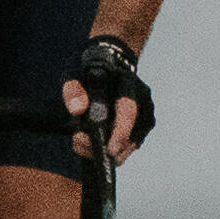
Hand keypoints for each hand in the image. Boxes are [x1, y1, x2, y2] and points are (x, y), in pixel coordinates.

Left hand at [69, 32, 157, 166]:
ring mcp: (147, 111)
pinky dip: (115, 151)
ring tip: (83, 145)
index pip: (128, 108)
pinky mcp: (144, 124)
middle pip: (133, 131)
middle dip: (112, 147)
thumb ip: (73, 89)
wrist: (106, 67)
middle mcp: (143, 96)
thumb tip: (78, 110)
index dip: (120, 131)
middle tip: (88, 151)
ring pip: (133, 142)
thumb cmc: (87, 73)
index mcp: (127, 81)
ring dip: (110, 150)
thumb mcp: (74, 74)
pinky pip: (131, 145)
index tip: (108, 150)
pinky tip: (97, 146)